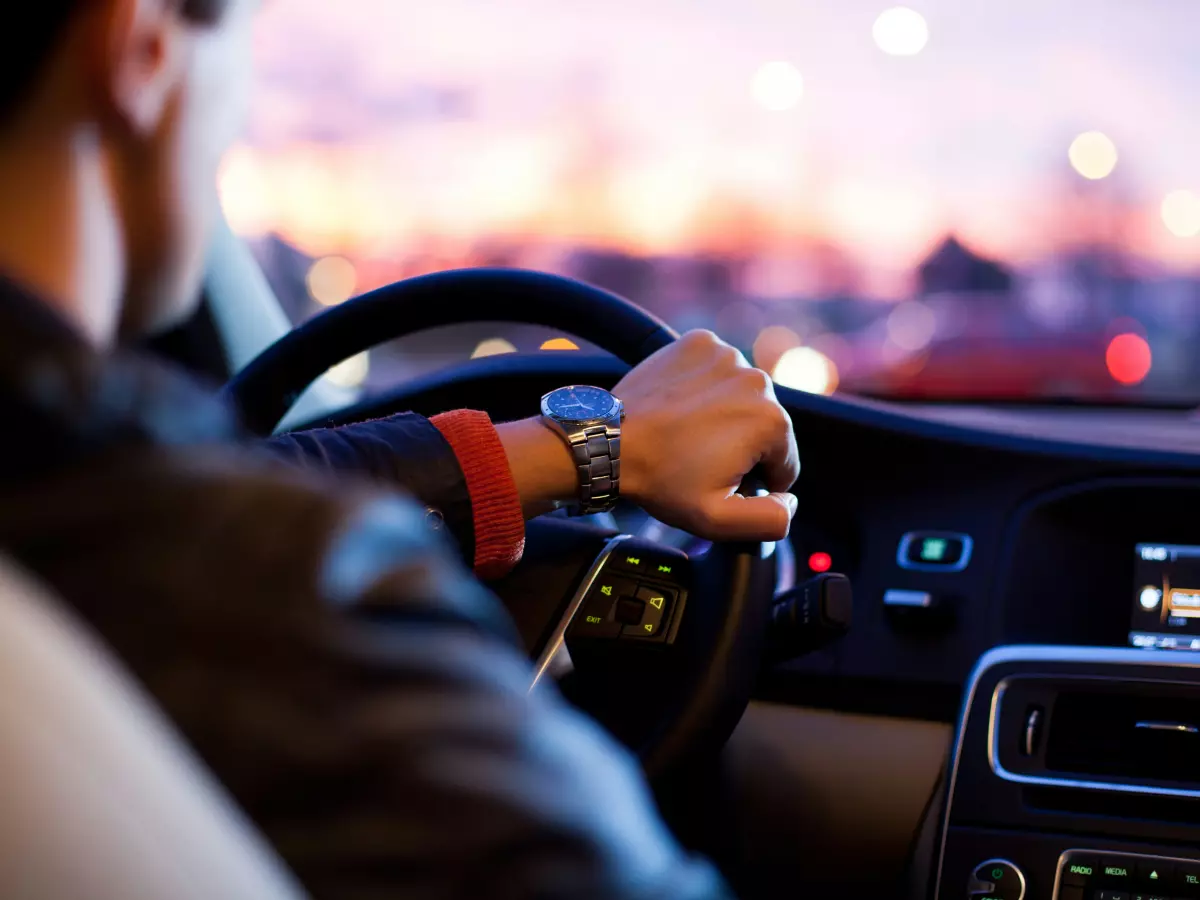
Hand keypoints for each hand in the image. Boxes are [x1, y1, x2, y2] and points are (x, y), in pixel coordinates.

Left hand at [496, 331, 799, 540]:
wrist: (609, 441)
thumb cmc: (660, 479)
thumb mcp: (718, 520)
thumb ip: (770, 519)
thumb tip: (791, 501)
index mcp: (771, 421)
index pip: (784, 461)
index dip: (755, 480)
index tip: (720, 479)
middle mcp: (757, 380)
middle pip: (765, 425)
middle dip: (741, 445)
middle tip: (699, 458)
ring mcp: (727, 355)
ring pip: (742, 396)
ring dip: (725, 414)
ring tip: (688, 432)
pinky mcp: (700, 342)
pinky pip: (717, 369)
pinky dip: (706, 386)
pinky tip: (683, 406)